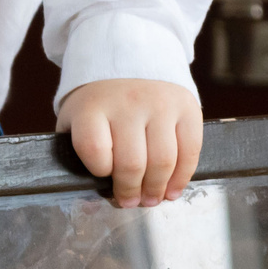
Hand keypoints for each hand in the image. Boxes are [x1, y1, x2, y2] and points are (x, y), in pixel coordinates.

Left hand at [57, 79, 202, 207]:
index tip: (102, 176)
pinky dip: (182, 177)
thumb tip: (89, 203)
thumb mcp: (77, 122)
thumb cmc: (99, 106)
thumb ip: (77, 155)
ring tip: (151, 199)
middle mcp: (127, 102)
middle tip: (130, 202)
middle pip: (132, 163)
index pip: (94, 149)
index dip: (99, 170)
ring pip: (163, 161)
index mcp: (92, 107)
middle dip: (131, 191)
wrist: (128, 65)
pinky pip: (190, 151)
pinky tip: (172, 189)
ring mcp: (160, 103)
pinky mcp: (187, 107)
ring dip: (157, 189)